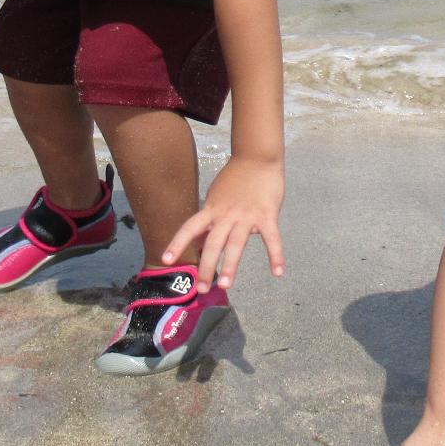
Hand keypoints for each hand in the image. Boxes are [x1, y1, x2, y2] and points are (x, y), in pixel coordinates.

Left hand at [162, 154, 283, 293]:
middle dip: (206, 267)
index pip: (190, 228)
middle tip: (201, 289)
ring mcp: (246, 215)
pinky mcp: (267, 214)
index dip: (177, 243)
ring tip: (226, 285)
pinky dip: (276, 256)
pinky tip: (278, 273)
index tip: (166, 260)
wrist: (257, 156)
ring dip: (230, 266)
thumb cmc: (236, 178)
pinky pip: (271, 238)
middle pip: (213, 243)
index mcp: (212, 210)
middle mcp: (226, 214)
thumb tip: (200, 242)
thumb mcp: (216, 198)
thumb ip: (210, 220)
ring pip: (236, 244)